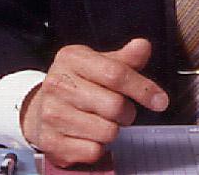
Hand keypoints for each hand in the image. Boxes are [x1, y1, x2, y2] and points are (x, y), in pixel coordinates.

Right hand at [20, 38, 168, 166]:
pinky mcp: (51, 142)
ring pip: (107, 131)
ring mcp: (52, 114)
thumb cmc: (76, 83)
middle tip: (121, 110)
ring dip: (112, 130)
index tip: (160, 100)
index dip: (143, 88)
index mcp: (72, 58)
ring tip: (101, 120)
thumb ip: (124, 59)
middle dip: (127, 112)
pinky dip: (98, 147)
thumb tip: (143, 47)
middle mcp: (58, 84)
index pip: (115, 73)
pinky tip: (88, 135)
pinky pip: (94, 151)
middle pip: (114, 105)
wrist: (39, 108)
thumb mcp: (98, 63)